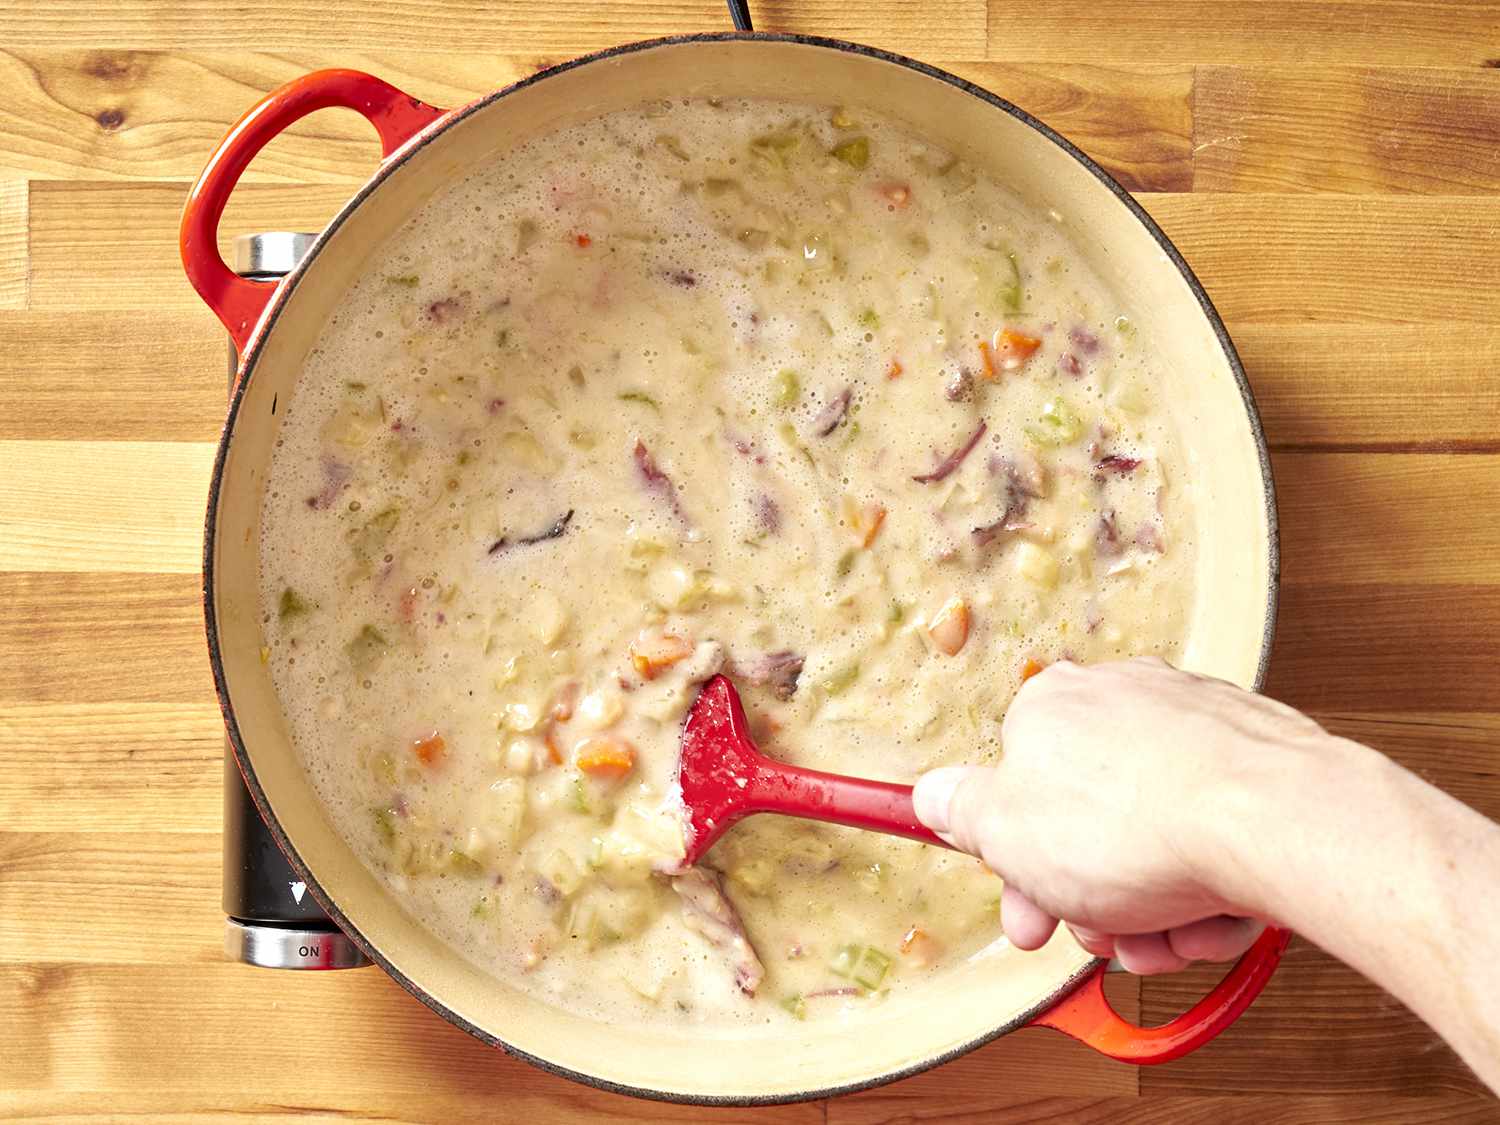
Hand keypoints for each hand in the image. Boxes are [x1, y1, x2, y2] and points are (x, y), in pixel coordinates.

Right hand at [913, 657, 1329, 973]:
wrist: (1271, 822)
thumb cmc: (1138, 822)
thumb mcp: (1005, 832)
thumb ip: (960, 811)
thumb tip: (934, 796)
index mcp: (1050, 706)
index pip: (1015, 788)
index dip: (1017, 866)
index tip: (1026, 907)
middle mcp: (1121, 698)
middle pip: (1087, 821)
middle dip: (1090, 897)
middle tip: (1098, 937)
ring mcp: (1193, 725)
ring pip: (1153, 838)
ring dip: (1152, 907)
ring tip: (1166, 934)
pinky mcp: (1254, 758)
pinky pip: (1212, 834)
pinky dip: (1209, 884)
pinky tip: (1212, 915)